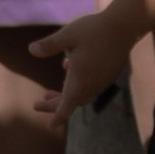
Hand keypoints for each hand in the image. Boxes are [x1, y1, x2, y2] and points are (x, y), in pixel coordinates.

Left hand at [30, 0, 139, 122]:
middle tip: (38, 104)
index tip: (50, 126)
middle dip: (55, 105)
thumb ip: (49, 45)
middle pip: (72, 102)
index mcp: (80, 80)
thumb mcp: (67, 35)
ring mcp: (102, 81)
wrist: (124, 27)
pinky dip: (77, 86)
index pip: (67, 105)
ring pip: (81, 95)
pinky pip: (90, 87)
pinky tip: (68, 68)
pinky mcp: (108, 74)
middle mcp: (92, 85)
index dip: (57, 116)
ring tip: (49, 93)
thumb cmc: (93, 30)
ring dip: (66, 96)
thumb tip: (31, 50)